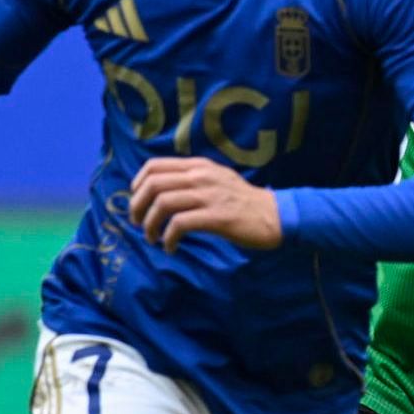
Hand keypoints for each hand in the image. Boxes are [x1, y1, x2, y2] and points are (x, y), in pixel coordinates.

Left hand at [129, 158, 281, 252]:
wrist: (276, 216)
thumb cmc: (245, 202)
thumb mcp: (218, 179)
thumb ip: (193, 179)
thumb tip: (161, 190)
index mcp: (200, 166)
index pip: (155, 166)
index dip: (137, 184)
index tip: (137, 201)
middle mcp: (202, 177)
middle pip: (153, 184)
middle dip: (137, 206)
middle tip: (138, 223)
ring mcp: (209, 196)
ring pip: (162, 203)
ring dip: (149, 225)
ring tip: (152, 238)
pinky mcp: (216, 217)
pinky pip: (179, 224)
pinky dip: (168, 238)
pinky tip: (171, 247)